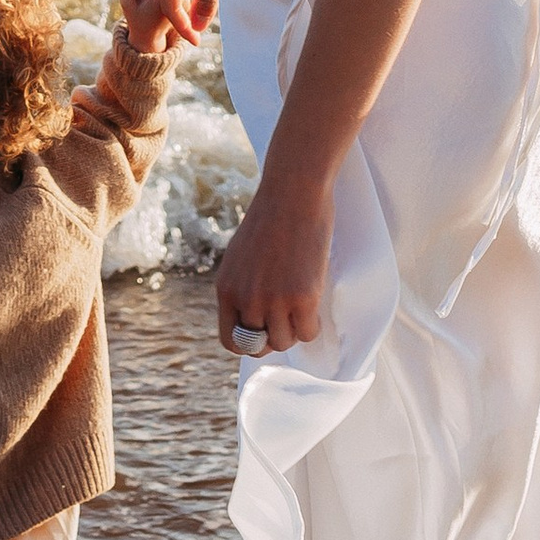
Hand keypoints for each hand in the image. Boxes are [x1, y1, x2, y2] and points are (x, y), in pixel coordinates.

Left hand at [213, 172, 332, 356]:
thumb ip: (241, 289)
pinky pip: (308, 333)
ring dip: (294, 331)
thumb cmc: (270, 221)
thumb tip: (252, 318)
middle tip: (287, 318)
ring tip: (301, 309)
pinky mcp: (303, 297)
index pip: (230, 340)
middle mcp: (246, 299)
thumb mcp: (241, 258)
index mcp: (226, 289)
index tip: (264, 331)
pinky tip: (313, 307)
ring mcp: (274, 300)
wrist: (292, 194)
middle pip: (259, 345)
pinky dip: (313, 326)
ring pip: (284, 342)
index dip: (249, 342)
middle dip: (274, 337)